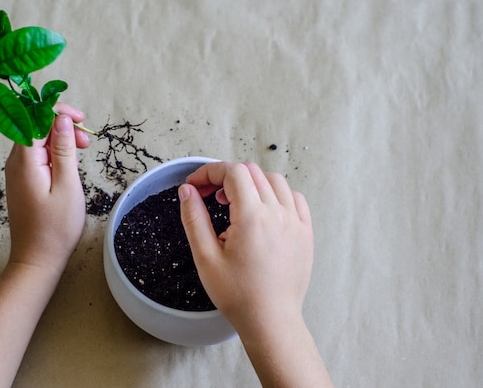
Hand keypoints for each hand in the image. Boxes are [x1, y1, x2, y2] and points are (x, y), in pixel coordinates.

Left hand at [4, 103, 89, 273]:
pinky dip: (54, 153)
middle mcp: (15, 162)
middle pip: (35, 127)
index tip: (81, 120)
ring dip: (60, 139)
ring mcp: (16, 172)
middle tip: (87, 141)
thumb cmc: (55, 228)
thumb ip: (63, 150)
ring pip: (37, 141)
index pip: (35, 118)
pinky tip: (69, 163)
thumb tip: (61, 119)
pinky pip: (36, 156)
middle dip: (62, 126)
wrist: (37, 259)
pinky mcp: (22, 181)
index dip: (58, 112)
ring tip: (82, 151)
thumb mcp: (67, 185)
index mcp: (25, 161)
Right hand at [178, 162, 313, 328]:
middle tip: (210, 195)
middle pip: (251, 172)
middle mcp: (277, 213)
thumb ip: (194, 218)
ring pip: (274, 181)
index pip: (232, 172)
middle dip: (226, 176)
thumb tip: (187, 191)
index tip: (196, 184)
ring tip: (235, 203)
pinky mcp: (305, 232)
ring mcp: (295, 222)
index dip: (209, 172)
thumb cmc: (238, 294)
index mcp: (252, 217)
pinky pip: (294, 198)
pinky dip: (276, 194)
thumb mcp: (205, 257)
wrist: (270, 320)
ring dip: (251, 182)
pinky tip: (263, 209)